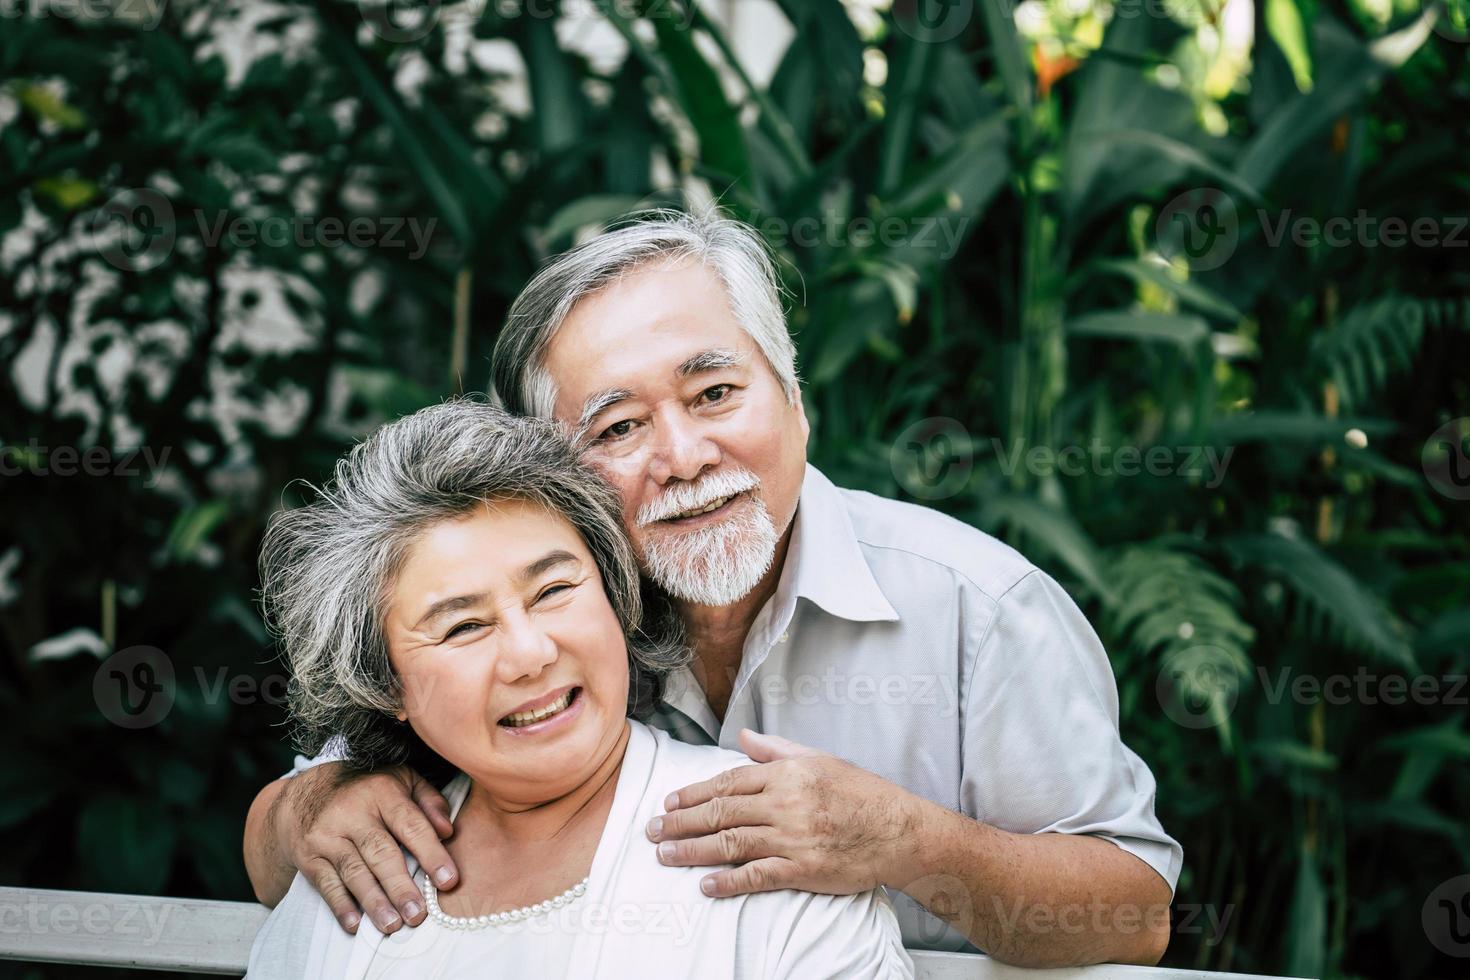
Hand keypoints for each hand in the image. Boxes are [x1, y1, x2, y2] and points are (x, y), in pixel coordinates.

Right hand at [274, 762, 457, 933]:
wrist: (304, 791)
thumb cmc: (365, 788)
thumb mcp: (401, 779)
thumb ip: (429, 801)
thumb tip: (448, 831)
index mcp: (382, 792)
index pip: (411, 825)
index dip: (431, 853)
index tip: (448, 881)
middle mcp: (353, 813)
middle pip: (380, 853)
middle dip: (400, 887)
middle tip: (418, 915)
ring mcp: (328, 835)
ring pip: (354, 872)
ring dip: (374, 902)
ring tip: (392, 925)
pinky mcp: (309, 856)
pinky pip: (325, 883)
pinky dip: (340, 905)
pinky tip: (354, 924)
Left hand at [645, 729, 917, 897]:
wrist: (899, 831)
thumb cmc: (861, 793)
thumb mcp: (819, 759)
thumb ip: (777, 749)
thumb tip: (743, 735)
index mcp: (787, 773)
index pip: (729, 781)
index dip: (694, 792)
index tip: (670, 800)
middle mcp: (785, 803)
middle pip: (721, 812)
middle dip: (681, 821)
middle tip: (653, 829)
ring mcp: (792, 838)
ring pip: (730, 843)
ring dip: (691, 850)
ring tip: (665, 854)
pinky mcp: (801, 869)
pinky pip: (756, 876)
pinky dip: (728, 881)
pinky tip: (705, 885)